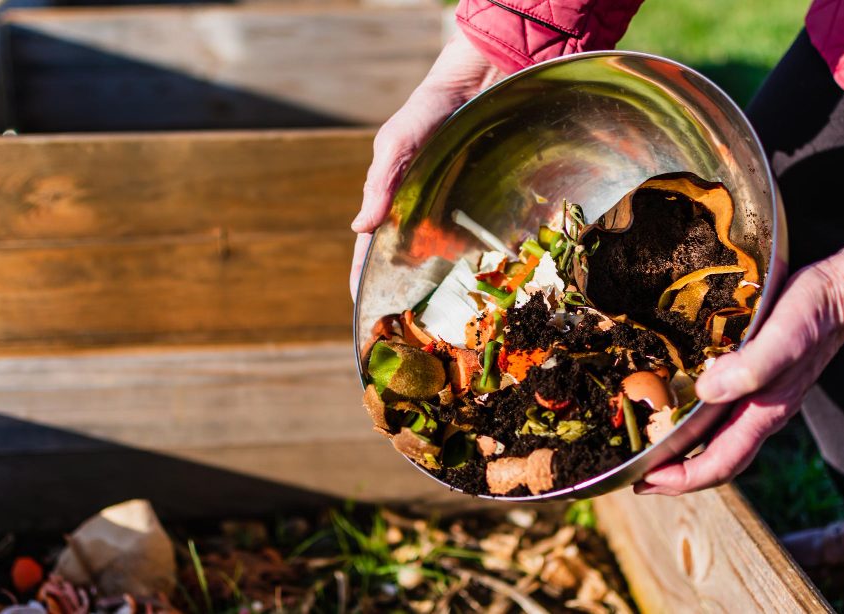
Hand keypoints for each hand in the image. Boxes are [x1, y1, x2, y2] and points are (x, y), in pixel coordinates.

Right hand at [350, 31, 503, 299]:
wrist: (475, 86)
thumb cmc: (426, 113)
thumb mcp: (396, 145)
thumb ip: (379, 185)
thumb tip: (358, 227)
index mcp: (391, 202)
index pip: (372, 249)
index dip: (366, 278)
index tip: (363, 310)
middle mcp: (420, 211)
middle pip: (409, 260)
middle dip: (408, 289)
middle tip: (412, 323)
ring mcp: (451, 210)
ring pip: (443, 254)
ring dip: (445, 280)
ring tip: (450, 312)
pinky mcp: (481, 205)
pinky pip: (478, 239)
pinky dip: (478, 259)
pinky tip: (486, 279)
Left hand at [636, 229, 843, 495]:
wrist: (840, 294)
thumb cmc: (814, 314)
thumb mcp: (783, 336)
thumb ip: (752, 367)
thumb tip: (706, 390)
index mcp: (764, 412)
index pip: (720, 463)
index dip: (682, 478)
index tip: (645, 482)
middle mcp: (758, 412)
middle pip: (715, 460)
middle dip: (675, 475)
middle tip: (637, 479)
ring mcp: (757, 399)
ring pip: (715, 440)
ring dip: (681, 451)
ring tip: (647, 450)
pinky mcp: (752, 380)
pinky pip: (718, 413)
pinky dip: (692, 421)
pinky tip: (673, 408)